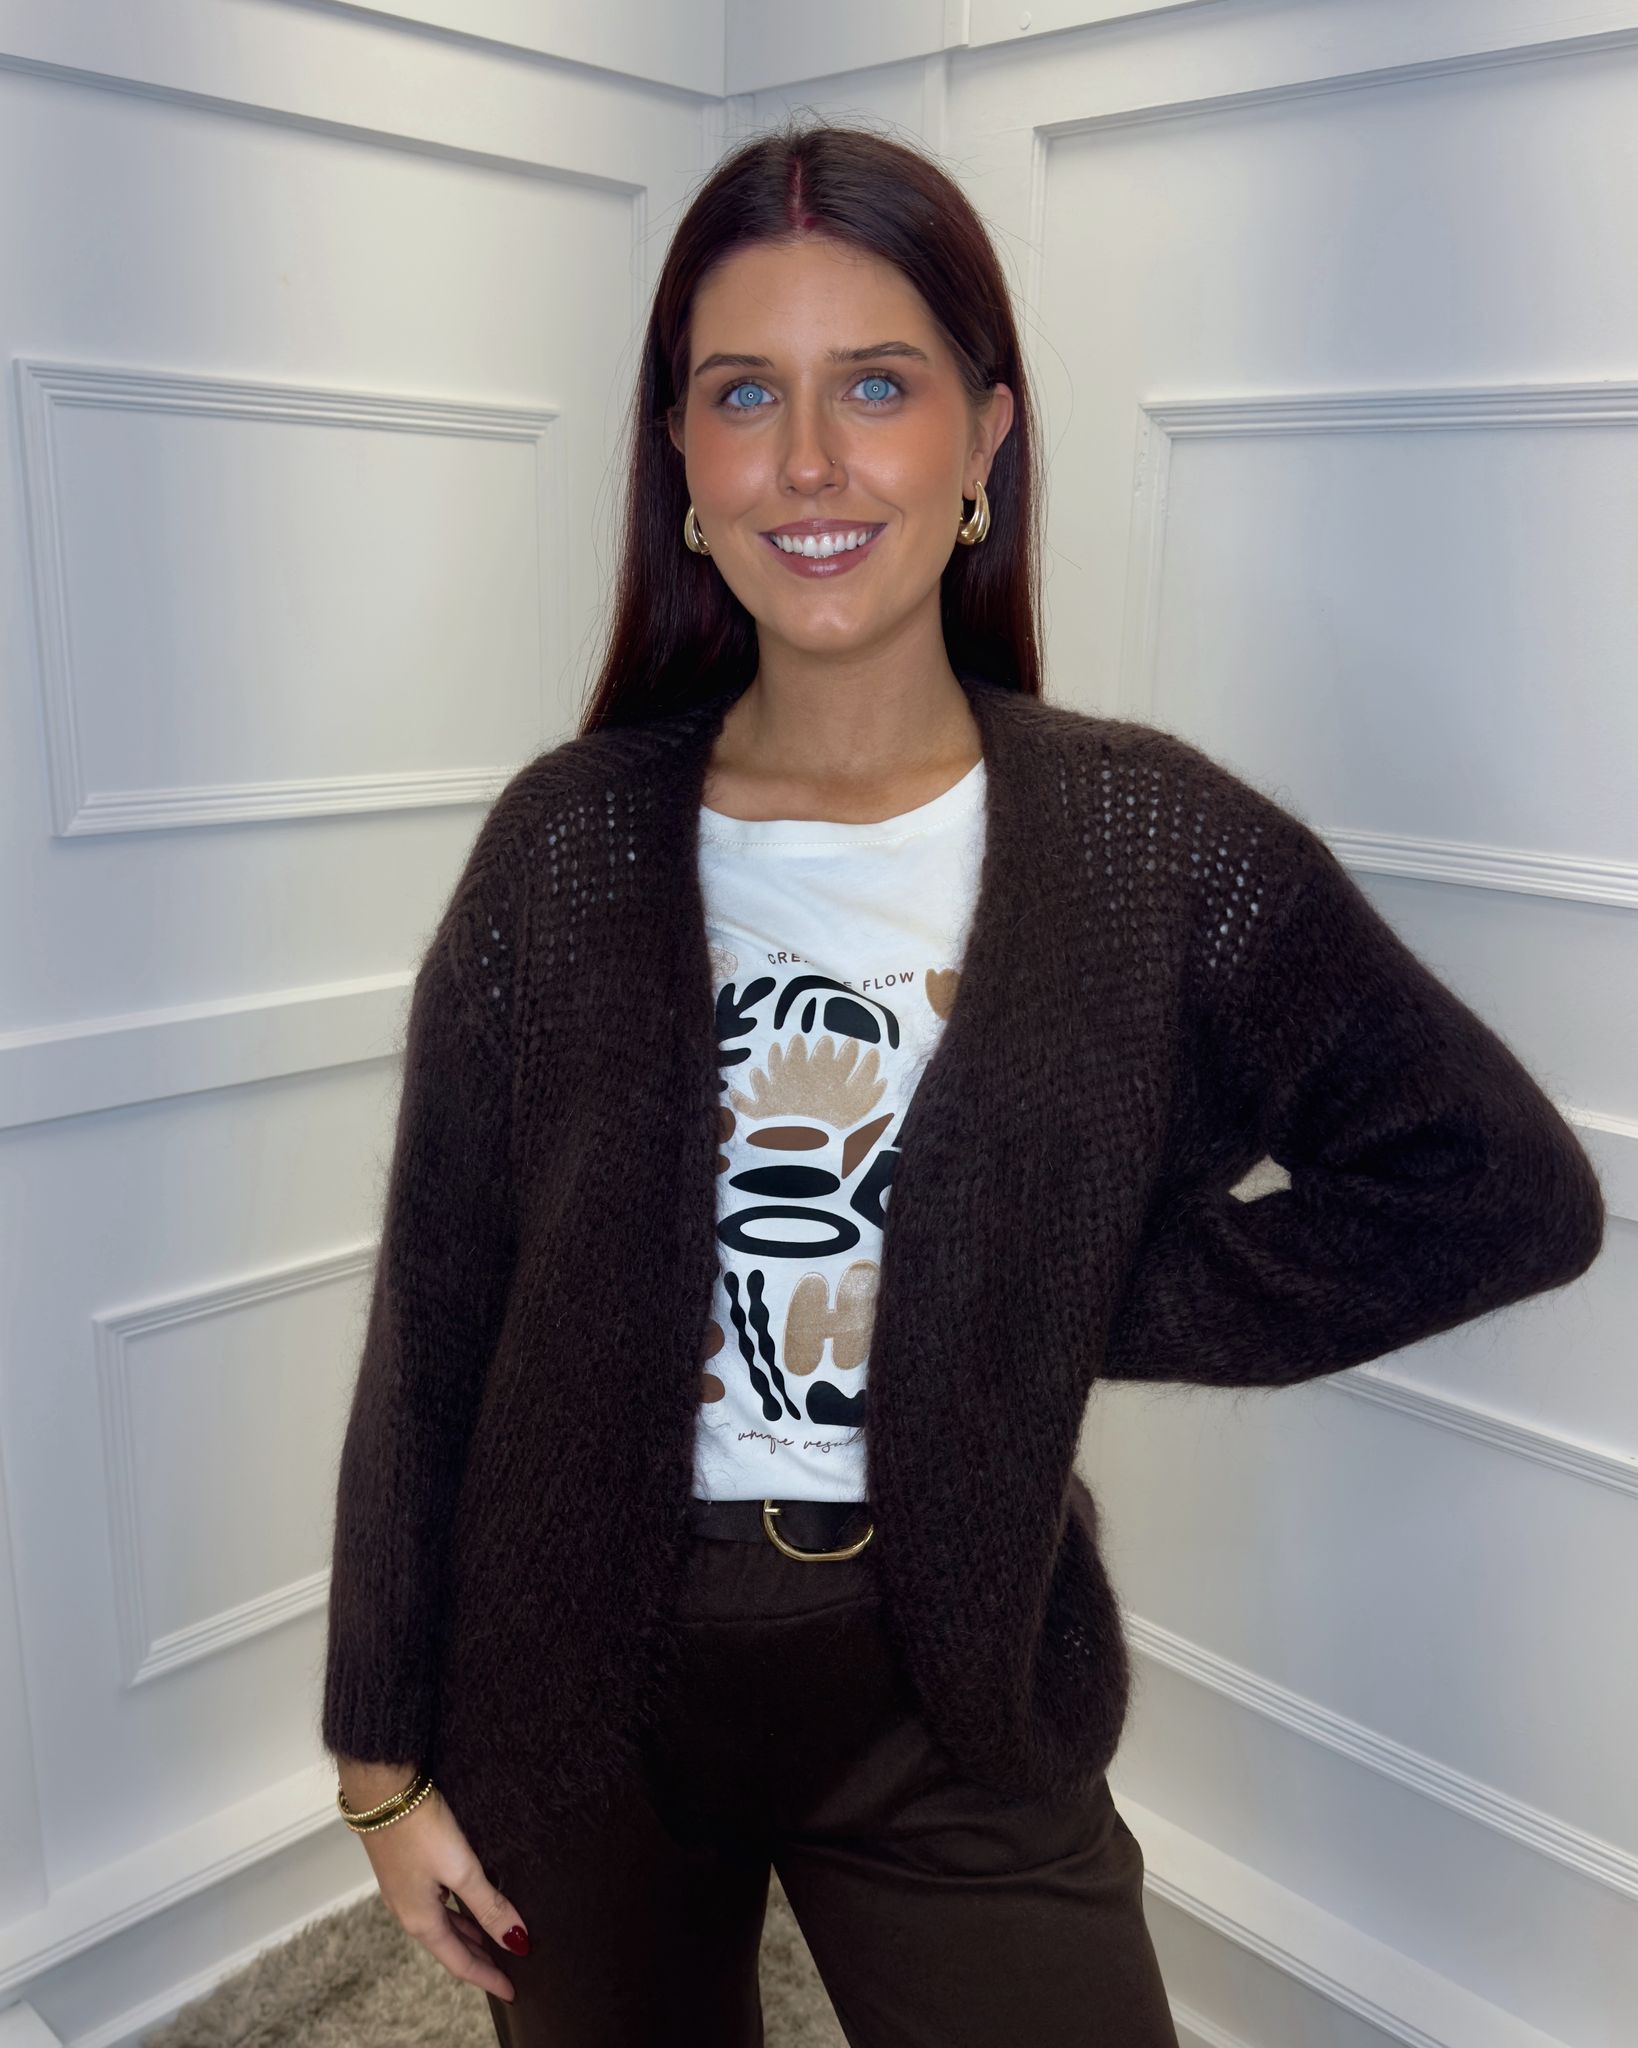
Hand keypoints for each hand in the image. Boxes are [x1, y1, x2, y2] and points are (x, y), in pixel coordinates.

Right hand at [341, 1764, 526, 2003]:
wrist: (381, 1790)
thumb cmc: (419, 1829)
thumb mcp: (461, 1869)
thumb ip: (488, 1905)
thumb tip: (516, 1941)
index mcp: (421, 1921)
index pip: (460, 1963)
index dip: (488, 1978)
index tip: (512, 1992)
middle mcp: (409, 1912)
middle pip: (450, 1947)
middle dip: (479, 1960)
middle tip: (508, 1969)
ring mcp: (404, 1891)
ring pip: (442, 1925)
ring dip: (467, 1936)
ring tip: (494, 1941)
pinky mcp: (405, 1870)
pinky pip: (436, 1906)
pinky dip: (456, 1914)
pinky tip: (467, 1903)